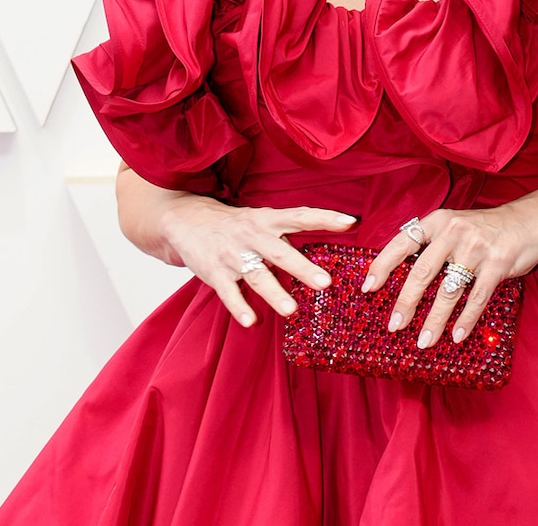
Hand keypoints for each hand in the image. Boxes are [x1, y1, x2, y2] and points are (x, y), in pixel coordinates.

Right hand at [158, 199, 356, 327]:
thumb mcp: (262, 220)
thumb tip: (326, 246)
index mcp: (268, 219)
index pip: (301, 215)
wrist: (187, 220)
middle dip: (302, 268)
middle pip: (280, 252)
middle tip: (325, 282)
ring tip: (292, 311)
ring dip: (274, 293)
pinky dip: (240, 308)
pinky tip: (252, 322)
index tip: (350, 222)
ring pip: (257, 275)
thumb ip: (289, 232)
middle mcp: (253, 235)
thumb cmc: (236, 225)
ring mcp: (233, 255)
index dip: (325, 218)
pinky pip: (229, 293)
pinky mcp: (215, 273)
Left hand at [362, 203, 537, 348]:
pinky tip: (456, 337)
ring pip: (448, 290)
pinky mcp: (497, 265)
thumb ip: (431, 244)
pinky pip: (476, 298)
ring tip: (423, 341)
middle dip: (405, 302)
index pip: (402, 243)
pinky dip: (465, 321)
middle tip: (394, 326)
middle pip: (421, 272)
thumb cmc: (484, 229)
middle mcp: (452, 232)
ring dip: (434, 320)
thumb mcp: (453, 226)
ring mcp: (476, 248)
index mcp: (437, 221)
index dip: (382, 265)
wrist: (529, 220)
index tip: (368, 287)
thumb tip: (401, 276)